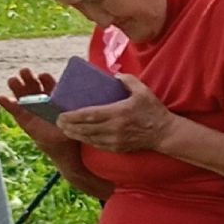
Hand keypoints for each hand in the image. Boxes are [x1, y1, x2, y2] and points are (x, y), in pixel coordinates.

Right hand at [0, 67, 81, 168]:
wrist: (65, 149)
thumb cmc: (73, 131)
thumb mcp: (77, 119)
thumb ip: (80, 111)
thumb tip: (95, 101)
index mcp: (55, 97)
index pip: (49, 84)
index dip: (45, 78)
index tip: (44, 76)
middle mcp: (41, 99)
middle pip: (32, 84)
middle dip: (28, 76)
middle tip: (26, 71)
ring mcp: (31, 108)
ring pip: (21, 93)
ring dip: (16, 85)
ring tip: (13, 80)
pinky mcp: (23, 118)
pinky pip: (13, 109)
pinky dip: (7, 103)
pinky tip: (1, 98)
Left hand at [56, 74, 174, 152]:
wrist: (165, 133)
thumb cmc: (154, 111)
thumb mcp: (143, 91)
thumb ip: (128, 80)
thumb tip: (115, 75)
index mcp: (118, 113)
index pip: (88, 115)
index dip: (72, 116)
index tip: (61, 114)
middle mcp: (114, 128)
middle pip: (84, 128)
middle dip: (68, 125)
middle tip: (58, 120)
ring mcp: (114, 140)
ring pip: (87, 138)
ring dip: (74, 134)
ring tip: (65, 128)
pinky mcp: (117, 148)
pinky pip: (96, 144)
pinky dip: (85, 140)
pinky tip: (80, 136)